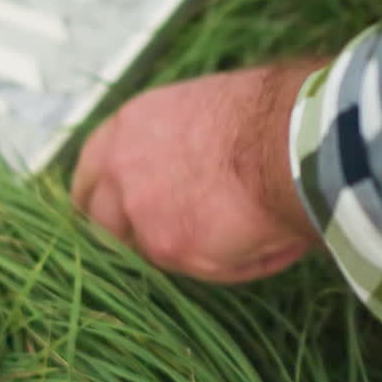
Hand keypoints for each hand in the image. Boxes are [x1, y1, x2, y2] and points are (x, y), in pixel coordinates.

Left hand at [71, 66, 322, 282]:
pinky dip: (231, 264)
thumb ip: (174, 146)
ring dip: (181, 251)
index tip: (111, 212)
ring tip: (236, 237)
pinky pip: (197, 269)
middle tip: (169, 239)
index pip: (91, 171)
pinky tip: (266, 243)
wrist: (289, 137)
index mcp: (129, 127)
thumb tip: (184, 172)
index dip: (102, 196)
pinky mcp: (167, 247)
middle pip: (100, 219)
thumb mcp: (203, 112)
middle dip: (128, 234)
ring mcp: (138, 210)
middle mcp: (120, 167)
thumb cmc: (267, 116)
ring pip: (144, 250)